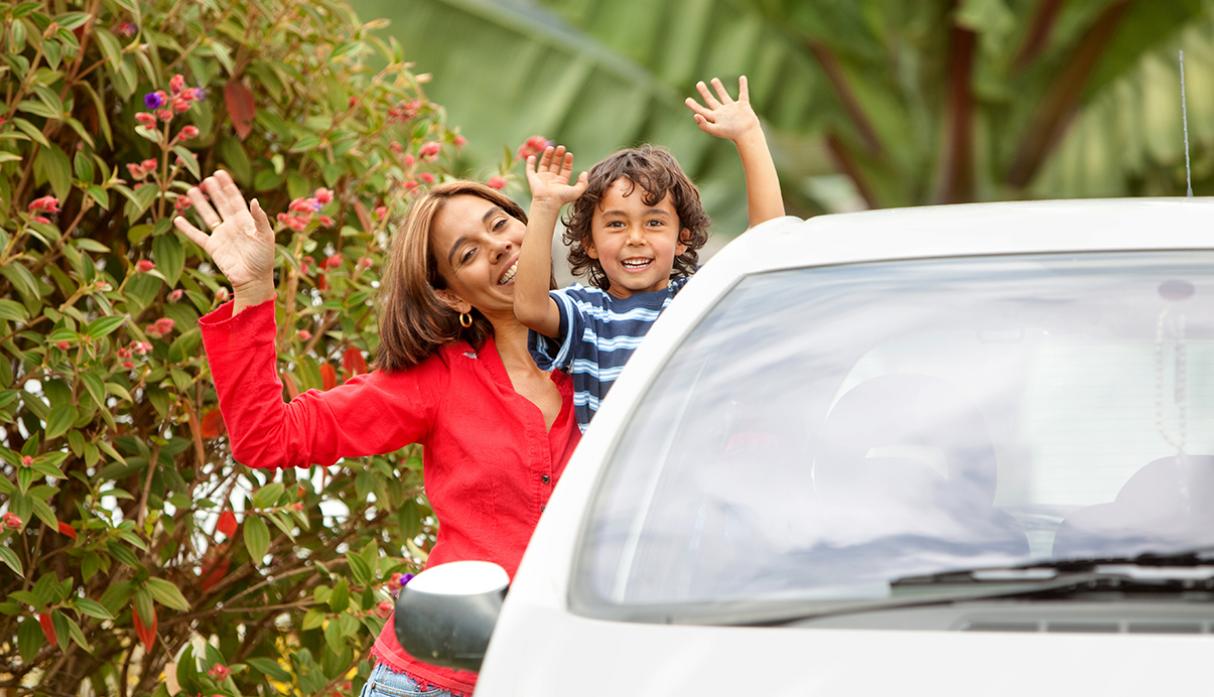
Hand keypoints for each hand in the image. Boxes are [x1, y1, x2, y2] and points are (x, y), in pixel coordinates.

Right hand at [173, 170, 275, 291]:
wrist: (254, 279)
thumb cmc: (264, 259)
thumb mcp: (266, 237)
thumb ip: (260, 219)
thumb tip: (254, 200)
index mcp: (246, 221)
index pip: (235, 199)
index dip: (228, 186)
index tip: (220, 173)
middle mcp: (232, 225)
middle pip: (221, 204)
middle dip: (214, 191)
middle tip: (206, 178)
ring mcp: (222, 236)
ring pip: (208, 216)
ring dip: (200, 204)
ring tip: (192, 190)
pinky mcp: (213, 248)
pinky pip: (198, 235)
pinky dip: (187, 228)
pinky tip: (177, 218)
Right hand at [525, 145, 587, 207]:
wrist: (548, 202)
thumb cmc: (562, 198)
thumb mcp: (577, 191)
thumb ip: (583, 183)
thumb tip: (585, 173)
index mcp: (561, 182)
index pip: (565, 169)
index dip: (568, 161)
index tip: (569, 154)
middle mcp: (552, 180)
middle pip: (555, 164)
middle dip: (558, 156)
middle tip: (561, 147)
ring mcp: (542, 179)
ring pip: (544, 164)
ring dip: (547, 155)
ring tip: (551, 147)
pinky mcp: (533, 179)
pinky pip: (530, 169)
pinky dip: (530, 163)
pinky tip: (532, 156)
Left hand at [684, 76, 760, 142]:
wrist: (748, 134)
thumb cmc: (732, 133)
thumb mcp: (715, 130)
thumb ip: (704, 124)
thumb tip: (695, 115)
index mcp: (715, 118)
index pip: (702, 110)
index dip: (694, 106)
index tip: (687, 100)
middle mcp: (723, 112)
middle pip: (711, 100)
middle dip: (704, 92)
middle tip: (699, 84)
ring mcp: (733, 108)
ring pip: (724, 96)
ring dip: (719, 88)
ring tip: (713, 80)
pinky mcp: (743, 105)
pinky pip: (743, 93)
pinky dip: (743, 85)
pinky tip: (742, 78)